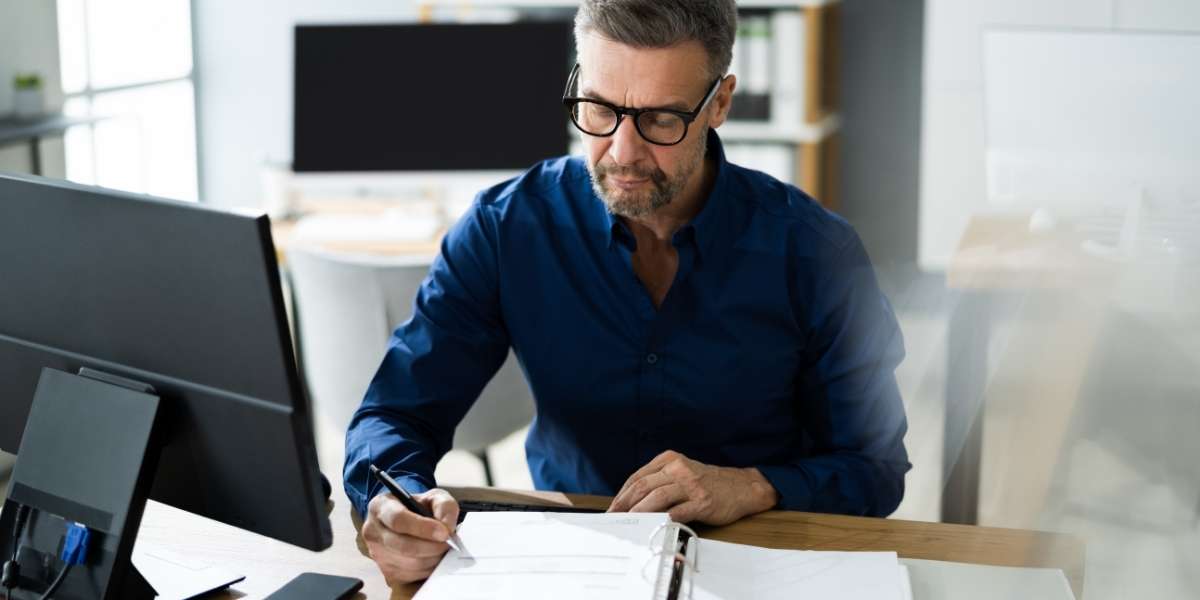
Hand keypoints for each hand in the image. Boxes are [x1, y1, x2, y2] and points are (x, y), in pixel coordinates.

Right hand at [361, 488, 459, 585]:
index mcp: (380, 506)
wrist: (409, 519)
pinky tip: (434, 557)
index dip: (423, 528)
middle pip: (403, 545)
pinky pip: (410, 575)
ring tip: (443, 549)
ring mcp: (377, 553)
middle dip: (432, 546)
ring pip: (408, 563)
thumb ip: (444, 506)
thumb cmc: (419, 507)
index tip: (444, 532)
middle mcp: (373, 530)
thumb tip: (447, 527)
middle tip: (449, 543)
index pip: (398, 519)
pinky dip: (427, 568)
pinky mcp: (385, 570)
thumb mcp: (434, 497)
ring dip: (432, 559)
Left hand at [608, 450, 778, 525]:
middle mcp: (678, 469)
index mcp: (669, 460)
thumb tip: (630, 503)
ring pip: (657, 497)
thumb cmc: (706, 483)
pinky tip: (655, 525)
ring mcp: (691, 485)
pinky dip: (665, 518)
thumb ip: (659, 481)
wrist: (740, 487)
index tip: (612, 508)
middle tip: (613, 518)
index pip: (637, 477)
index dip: (622, 494)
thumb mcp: (681, 473)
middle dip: (624, 504)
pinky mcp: (702, 501)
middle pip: (643, 486)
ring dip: (639, 512)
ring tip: (628, 523)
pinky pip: (678, 511)